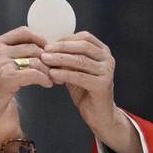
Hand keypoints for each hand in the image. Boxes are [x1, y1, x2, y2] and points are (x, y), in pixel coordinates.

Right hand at [0, 27, 52, 137]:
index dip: (40, 38)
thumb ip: (12, 53)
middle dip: (48, 58)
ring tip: (52, 78)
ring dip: (49, 70)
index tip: (49, 49)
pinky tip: (47, 84)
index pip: (23, 31)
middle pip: (33, 47)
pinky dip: (45, 79)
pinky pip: (34, 74)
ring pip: (36, 60)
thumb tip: (40, 49)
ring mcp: (1, 64)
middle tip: (56, 68)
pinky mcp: (7, 78)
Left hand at [41, 32, 142, 152]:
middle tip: (45, 50)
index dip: (66, 39)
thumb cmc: (87, 91)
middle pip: (83, 46)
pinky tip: (52, 74)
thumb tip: (48, 48)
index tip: (49, 43)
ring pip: (81, 60)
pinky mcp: (102, 85)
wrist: (100, 114)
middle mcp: (108, 59)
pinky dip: (65, 74)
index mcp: (103, 52)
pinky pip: (80, 76)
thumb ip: (68, 59)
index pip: (84, 37)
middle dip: (61, 47)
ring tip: (45, 60)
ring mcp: (107, 72)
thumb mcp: (77, 70)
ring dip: (60, 59)